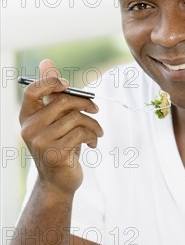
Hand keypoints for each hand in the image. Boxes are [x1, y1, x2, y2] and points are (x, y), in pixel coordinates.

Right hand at [19, 59, 102, 194]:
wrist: (59, 181)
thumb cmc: (60, 146)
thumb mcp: (56, 121)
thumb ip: (53, 94)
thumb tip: (47, 62)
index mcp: (27, 116)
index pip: (33, 91)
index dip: (50, 82)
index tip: (67, 84)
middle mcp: (30, 128)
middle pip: (63, 102)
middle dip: (85, 104)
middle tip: (95, 109)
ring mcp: (40, 142)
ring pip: (76, 118)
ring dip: (93, 125)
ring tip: (97, 132)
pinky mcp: (55, 154)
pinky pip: (81, 134)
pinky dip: (92, 136)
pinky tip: (92, 144)